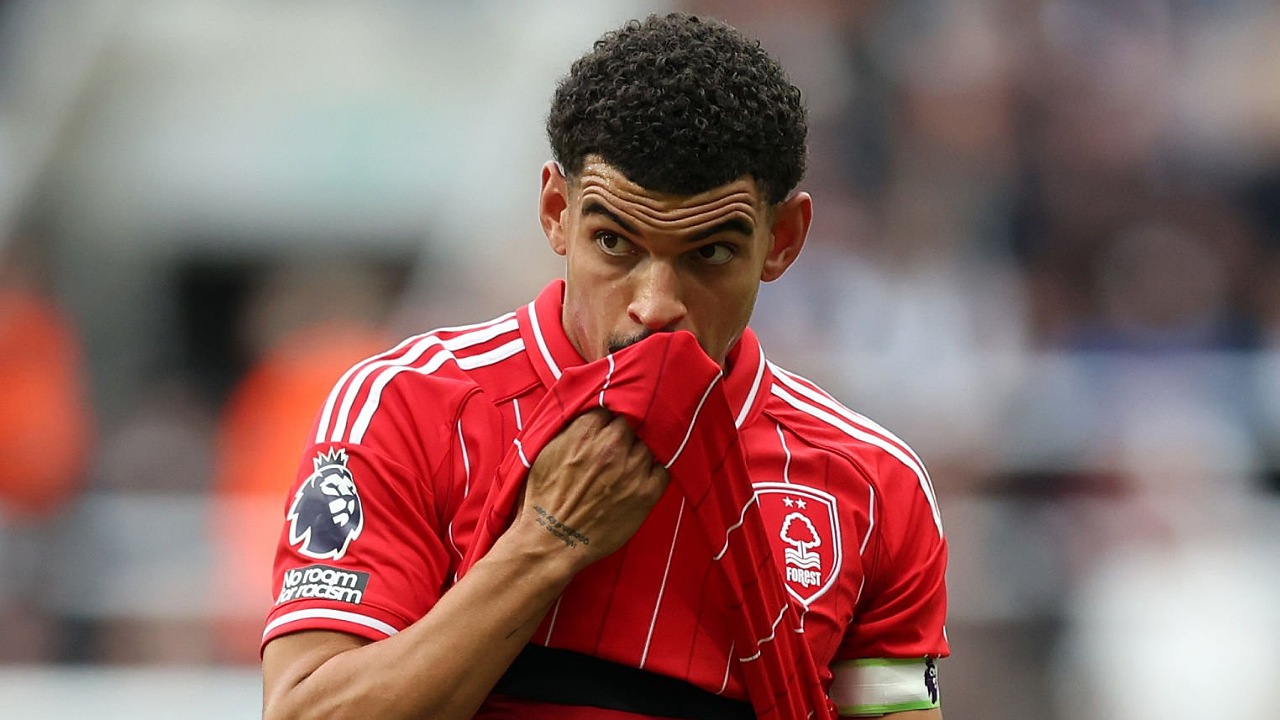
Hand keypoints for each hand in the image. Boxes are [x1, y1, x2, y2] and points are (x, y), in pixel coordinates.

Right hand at [511, 409, 667, 570]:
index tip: (601, 435)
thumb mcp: (544, 452)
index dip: (604, 424)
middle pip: (629, 427)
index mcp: (585, 432)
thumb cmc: (543, 499)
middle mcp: (612, 446)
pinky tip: (640, 481)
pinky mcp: (646, 493)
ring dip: (637, 456)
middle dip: (621, 438)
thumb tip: (588, 416)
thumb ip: (570, 430)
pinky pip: (663, 470)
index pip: (608, 411)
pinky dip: (654, 473)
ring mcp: (632, 469)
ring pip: (647, 446)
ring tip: (624, 472)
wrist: (552, 539)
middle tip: (612, 455)